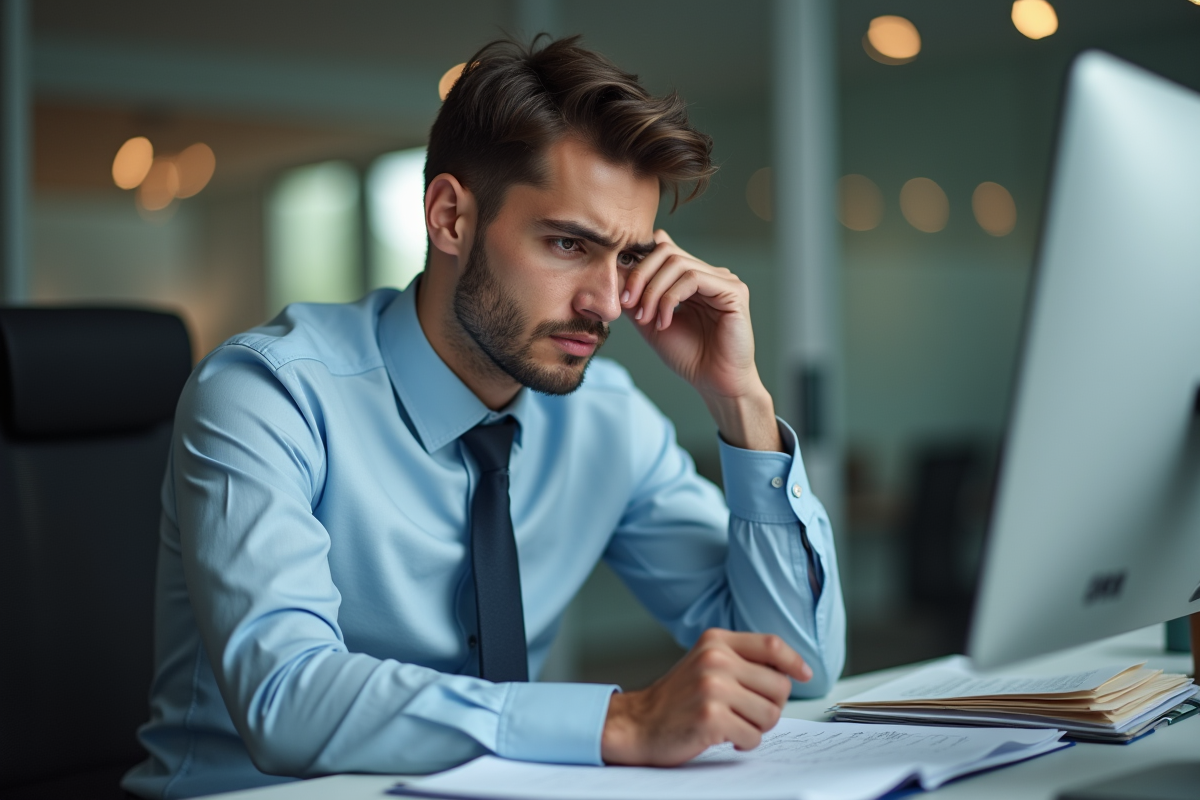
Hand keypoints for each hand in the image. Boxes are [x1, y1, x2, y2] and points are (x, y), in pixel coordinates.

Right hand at [600, 628, 811, 765]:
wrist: (639, 723)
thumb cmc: (678, 697)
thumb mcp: (706, 662)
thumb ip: (741, 659)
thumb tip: (790, 670)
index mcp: (716, 642)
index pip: (771, 645)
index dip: (794, 661)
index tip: (803, 674)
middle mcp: (715, 660)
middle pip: (779, 686)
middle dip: (772, 706)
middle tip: (750, 712)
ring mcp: (712, 689)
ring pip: (770, 714)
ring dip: (757, 727)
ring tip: (735, 724)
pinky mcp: (711, 719)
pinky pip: (753, 736)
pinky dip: (745, 743)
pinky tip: (727, 738)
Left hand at [621, 232, 781, 451]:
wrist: (714, 383)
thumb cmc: (689, 357)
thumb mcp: (651, 323)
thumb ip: (638, 298)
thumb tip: (615, 274)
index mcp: (693, 279)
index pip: (662, 251)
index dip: (637, 267)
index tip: (622, 298)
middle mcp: (710, 274)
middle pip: (667, 251)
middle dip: (640, 276)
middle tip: (628, 304)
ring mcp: (724, 281)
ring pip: (677, 264)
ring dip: (653, 292)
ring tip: (646, 319)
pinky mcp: (733, 291)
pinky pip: (693, 279)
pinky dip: (670, 298)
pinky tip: (664, 322)